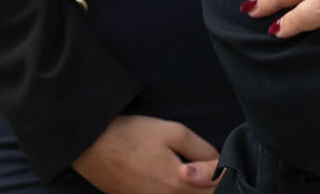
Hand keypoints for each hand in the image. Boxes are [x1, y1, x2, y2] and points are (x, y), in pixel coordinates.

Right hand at [70, 114, 218, 192]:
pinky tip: (178, 180)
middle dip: (213, 186)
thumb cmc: (134, 135)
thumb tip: (219, 162)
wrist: (92, 145)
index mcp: (178, 185)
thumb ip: (201, 150)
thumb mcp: (174, 133)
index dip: (226, 175)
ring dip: (196, 191)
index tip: (227, 162)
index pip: (216, 190)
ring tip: (199, 175)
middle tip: (215, 169)